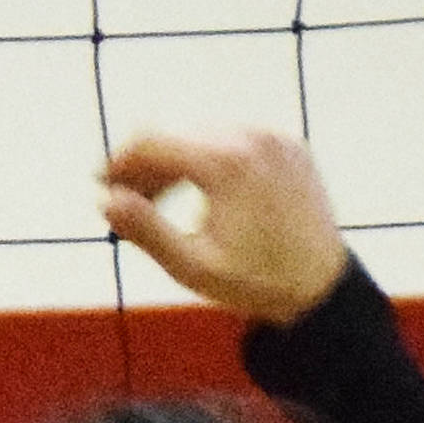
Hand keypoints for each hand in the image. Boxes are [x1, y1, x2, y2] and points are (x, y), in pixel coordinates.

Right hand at [101, 130, 349, 324]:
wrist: (322, 287)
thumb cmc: (256, 283)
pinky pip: (236, 140)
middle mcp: (251, 137)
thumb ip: (145, 230)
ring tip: (159, 199)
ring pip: (204, 134)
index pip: (152, 142)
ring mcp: (275, 138)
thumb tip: (106, 200)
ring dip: (176, 161)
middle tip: (125, 198)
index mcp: (226, 162)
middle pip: (177, 135)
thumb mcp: (192, 266)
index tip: (101, 186)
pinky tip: (201, 192)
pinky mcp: (290, 145)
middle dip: (145, 164)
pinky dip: (211, 158)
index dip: (119, 162)